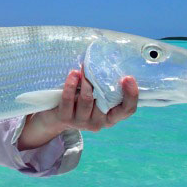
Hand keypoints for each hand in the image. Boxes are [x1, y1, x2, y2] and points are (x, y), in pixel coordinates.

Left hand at [18, 69, 138, 149]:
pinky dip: (71, 85)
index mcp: (111, 118)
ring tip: (84, 67)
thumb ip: (105, 88)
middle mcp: (98, 123)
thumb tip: (111, 63)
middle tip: (99, 65)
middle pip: (105, 102)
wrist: (56, 118)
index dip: (131, 95)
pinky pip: (68, 100)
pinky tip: (73, 74)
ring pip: (87, 99)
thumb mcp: (96, 99)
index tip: (128, 77)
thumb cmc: (79, 102)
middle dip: (102, 81)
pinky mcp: (65, 118)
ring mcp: (81, 122)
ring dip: (86, 81)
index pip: (127, 110)